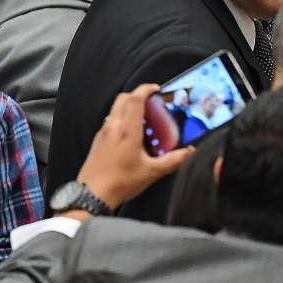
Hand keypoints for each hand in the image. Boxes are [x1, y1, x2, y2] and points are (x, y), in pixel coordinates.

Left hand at [75, 84, 192, 211]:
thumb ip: (173, 160)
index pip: (134, 100)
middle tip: (152, 102)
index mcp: (127, 130)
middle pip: (123, 98)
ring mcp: (103, 132)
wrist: (93, 193)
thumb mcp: (152, 172)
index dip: (145, 90)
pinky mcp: (98, 139)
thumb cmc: (123, 181)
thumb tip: (190, 151)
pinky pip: (112, 120)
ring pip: (116, 108)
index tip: (156, 89)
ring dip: (130, 106)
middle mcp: (113, 126)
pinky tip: (133, 133)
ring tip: (145, 118)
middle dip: (137, 95)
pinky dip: (123, 117)